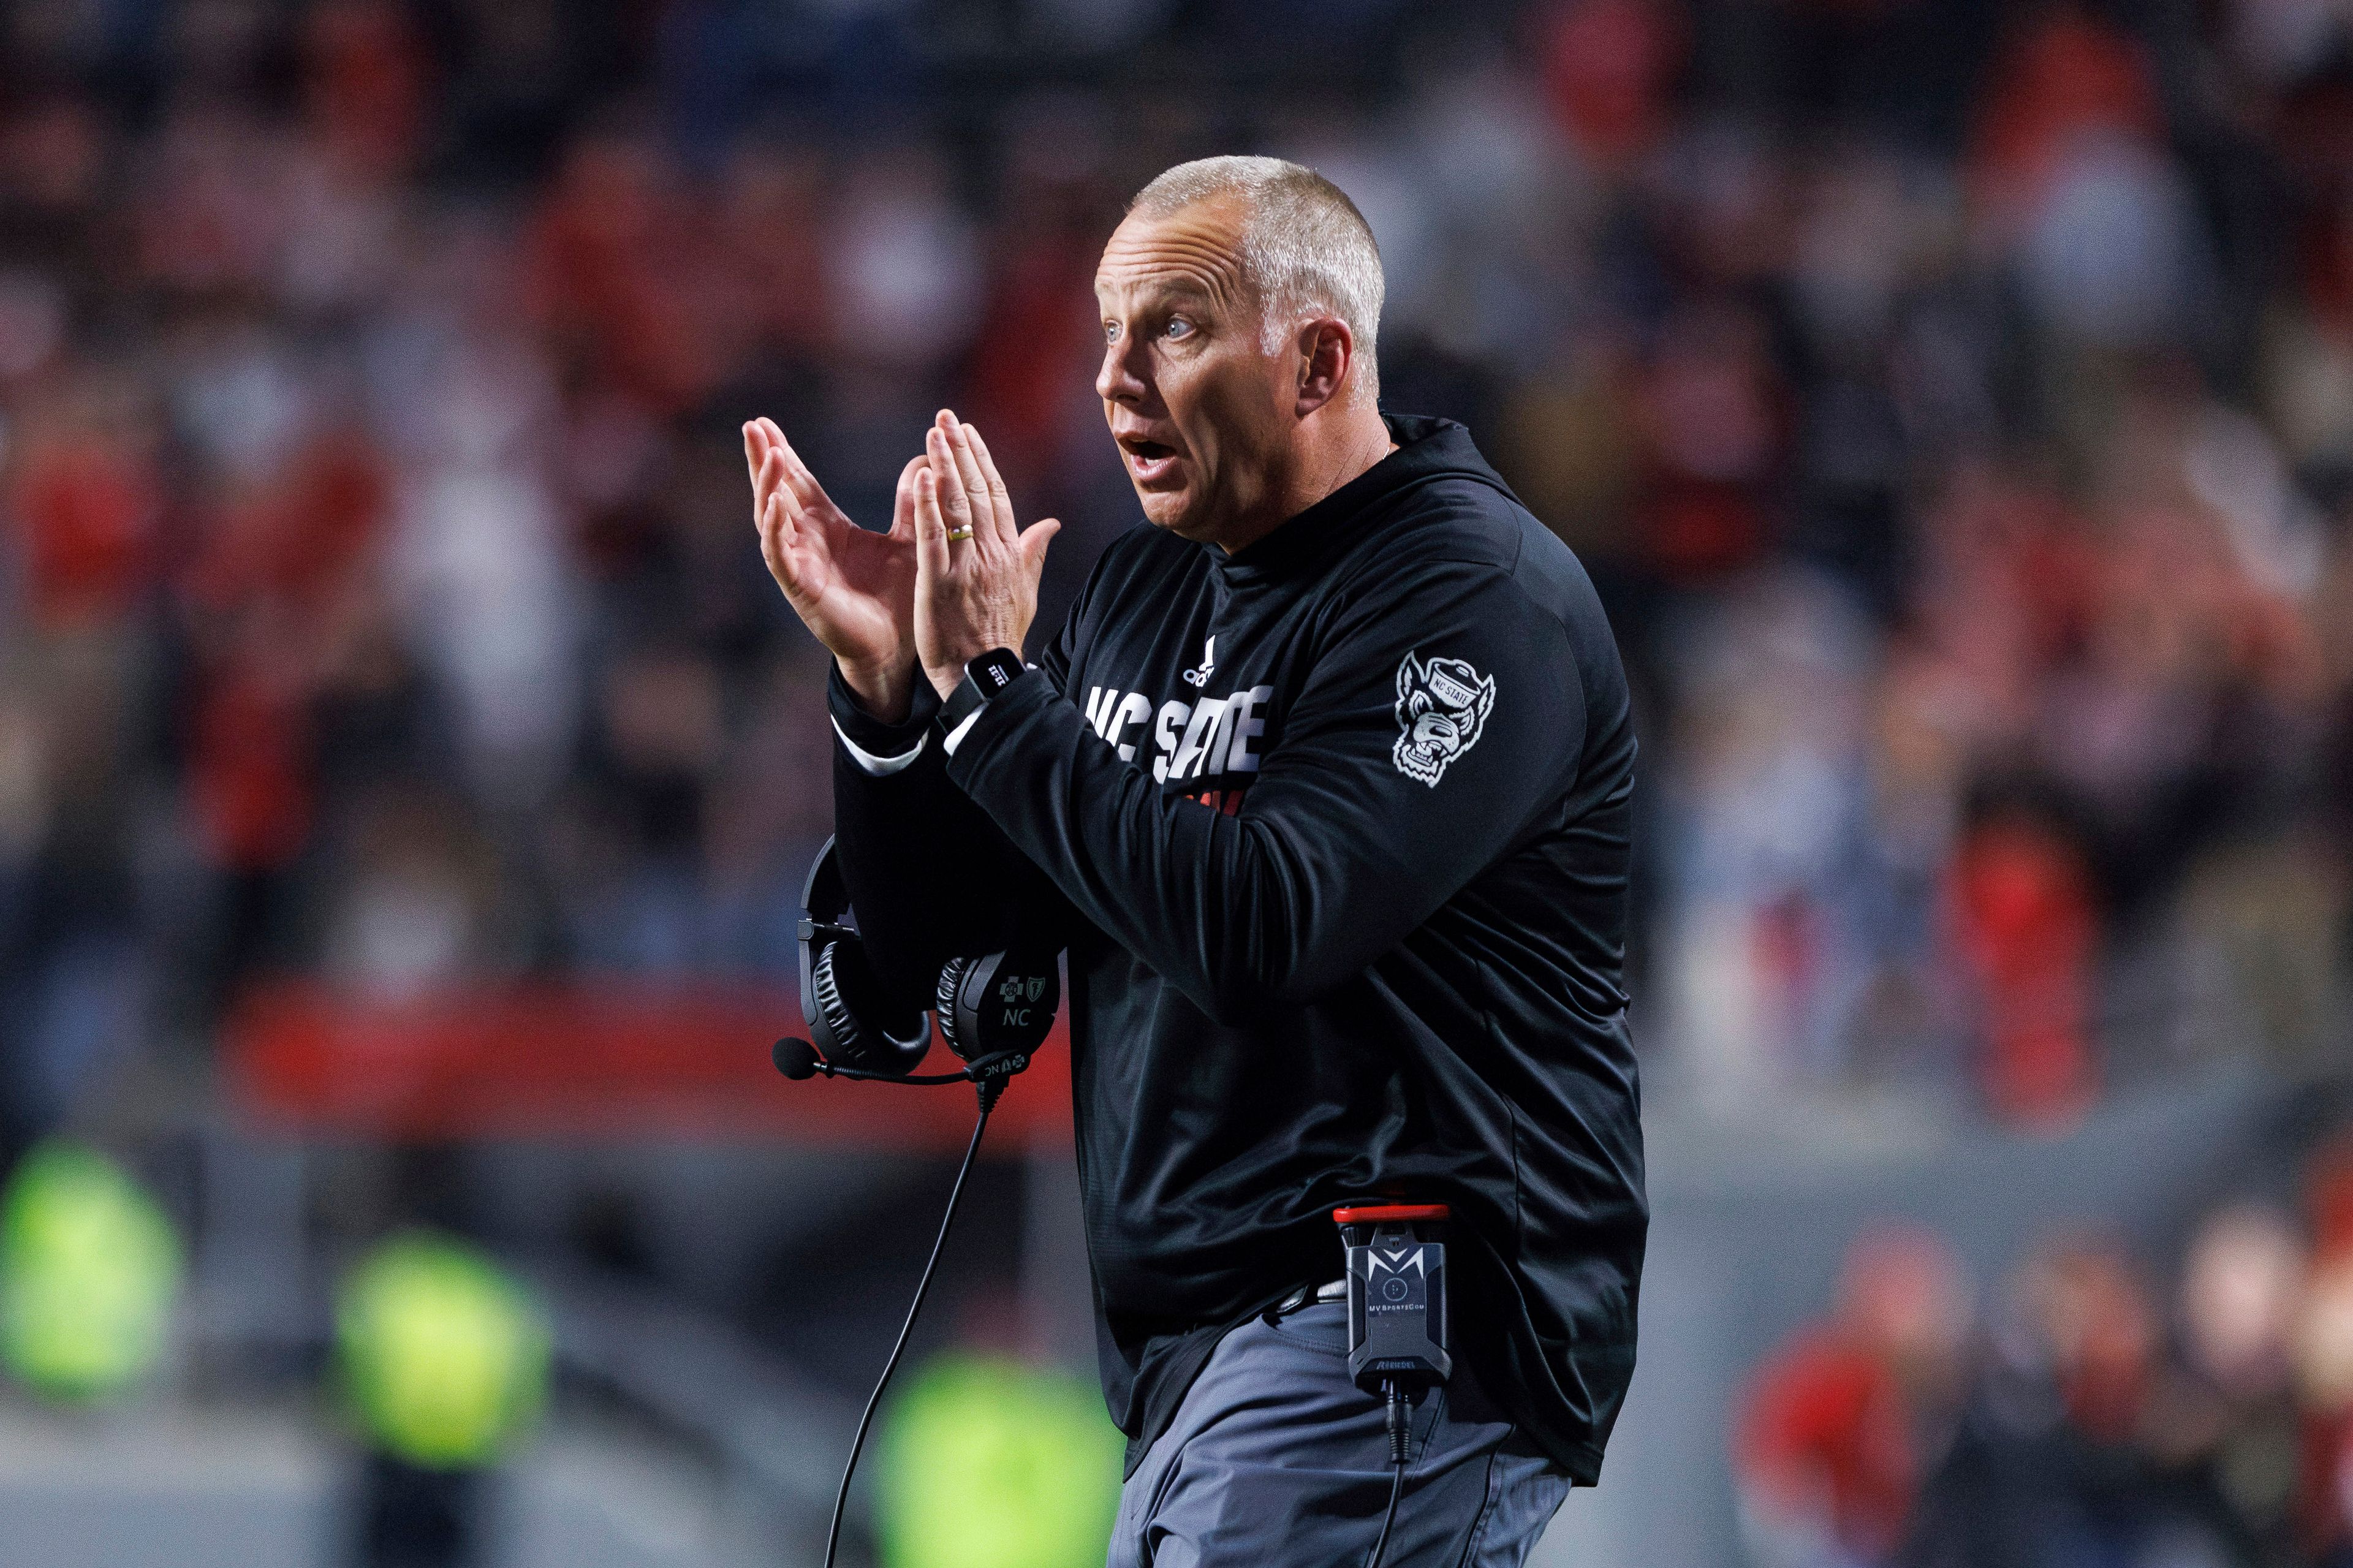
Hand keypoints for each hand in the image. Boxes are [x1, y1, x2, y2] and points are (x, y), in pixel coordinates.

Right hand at [745, 416, 924, 720]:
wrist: (898, 647)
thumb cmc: (898, 596)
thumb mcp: (907, 538)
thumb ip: (912, 501)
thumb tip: (925, 460)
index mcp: (827, 527)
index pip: (798, 482)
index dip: (783, 453)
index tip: (765, 422)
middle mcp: (806, 541)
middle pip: (777, 492)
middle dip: (764, 459)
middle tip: (753, 425)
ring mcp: (799, 564)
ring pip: (772, 519)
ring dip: (768, 486)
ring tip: (770, 455)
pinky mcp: (801, 588)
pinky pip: (780, 555)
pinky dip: (775, 529)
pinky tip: (773, 504)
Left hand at [913, 411, 1059, 700]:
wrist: (986, 678)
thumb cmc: (1002, 637)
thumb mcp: (1026, 593)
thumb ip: (1033, 553)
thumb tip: (1051, 523)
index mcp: (1009, 554)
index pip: (996, 495)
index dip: (982, 460)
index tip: (969, 432)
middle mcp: (990, 554)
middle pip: (977, 491)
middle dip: (961, 450)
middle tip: (945, 417)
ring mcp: (966, 568)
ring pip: (957, 507)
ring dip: (945, 465)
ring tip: (934, 432)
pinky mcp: (940, 584)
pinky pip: (934, 537)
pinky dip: (928, 506)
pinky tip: (921, 476)